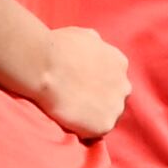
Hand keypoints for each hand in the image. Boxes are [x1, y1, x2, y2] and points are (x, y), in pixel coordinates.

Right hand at [36, 27, 129, 143]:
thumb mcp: (82, 35)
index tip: (78, 85)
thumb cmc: (56, 47)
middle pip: (113, 98)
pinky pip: (94, 131)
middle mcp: (123, 85)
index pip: (112, 78)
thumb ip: (94, 44)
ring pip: (105, 115)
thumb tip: (91, 46)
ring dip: (90, 115)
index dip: (95, 83)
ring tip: (67, 112)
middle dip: (97, 99)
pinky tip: (65, 120)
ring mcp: (116, 106)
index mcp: (119, 63)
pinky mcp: (104, 124)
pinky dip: (81, 129)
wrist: (44, 66)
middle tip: (72, 100)